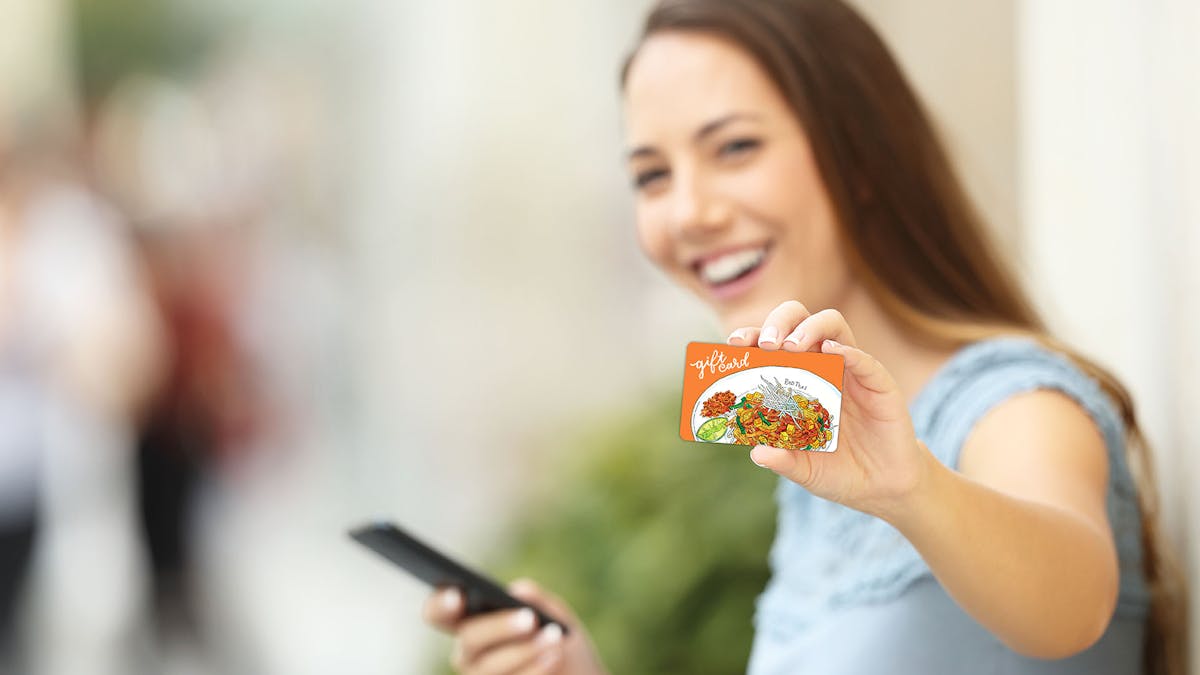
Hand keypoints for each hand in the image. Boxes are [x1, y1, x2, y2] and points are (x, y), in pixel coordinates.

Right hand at [422, 578, 608, 674]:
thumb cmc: (560, 641)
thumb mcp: (555, 614)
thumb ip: (537, 599)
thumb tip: (517, 591)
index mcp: (471, 622)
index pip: (438, 612)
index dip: (440, 603)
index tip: (457, 596)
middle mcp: (469, 654)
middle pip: (469, 638)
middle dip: (500, 627)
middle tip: (530, 618)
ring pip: (487, 667)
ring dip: (524, 650)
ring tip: (554, 638)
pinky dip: (533, 670)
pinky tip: (553, 658)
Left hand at [727, 300, 932, 517]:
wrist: (882, 487)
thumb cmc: (838, 471)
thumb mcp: (805, 471)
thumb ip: (783, 461)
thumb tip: (757, 453)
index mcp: (796, 380)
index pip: (771, 343)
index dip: (752, 335)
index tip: (734, 344)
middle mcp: (822, 367)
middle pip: (799, 321)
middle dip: (778, 323)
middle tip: (766, 344)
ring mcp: (850, 372)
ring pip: (832, 326)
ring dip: (809, 328)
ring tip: (791, 347)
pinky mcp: (878, 383)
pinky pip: (865, 360)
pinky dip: (848, 351)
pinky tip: (832, 352)